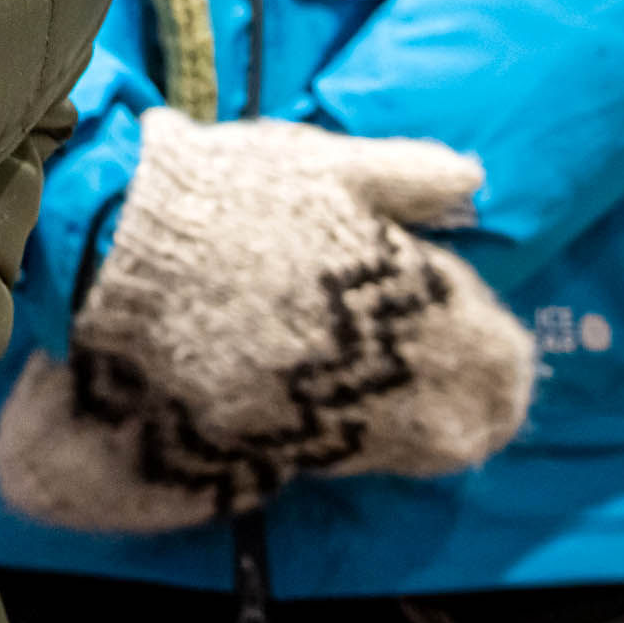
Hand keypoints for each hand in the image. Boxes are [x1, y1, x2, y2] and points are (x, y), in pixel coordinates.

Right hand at [0, 110, 536, 531]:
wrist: (120, 248)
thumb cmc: (227, 194)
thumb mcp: (322, 163)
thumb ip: (406, 174)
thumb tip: (474, 183)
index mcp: (406, 302)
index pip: (493, 357)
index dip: (504, 362)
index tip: (499, 352)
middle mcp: (377, 376)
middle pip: (458, 428)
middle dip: (473, 416)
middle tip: (470, 401)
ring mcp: (320, 416)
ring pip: (399, 452)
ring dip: (413, 432)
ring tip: (399, 404)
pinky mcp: (261, 442)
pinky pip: (329, 458)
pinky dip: (344, 441)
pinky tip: (332, 414)